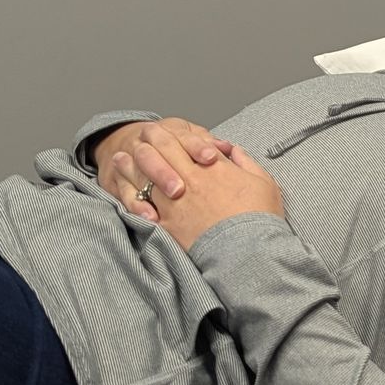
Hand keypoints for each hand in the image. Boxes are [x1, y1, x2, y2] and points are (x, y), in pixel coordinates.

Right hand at [95, 118, 232, 206]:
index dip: (197, 146)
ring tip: (172, 197)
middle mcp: (145, 141)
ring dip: (154, 183)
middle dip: (168, 169)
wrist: (126, 148)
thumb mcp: (189, 140)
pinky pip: (125, 193)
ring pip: (138, 169)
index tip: (211, 158)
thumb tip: (228, 149)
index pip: (182, 135)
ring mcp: (129, 160)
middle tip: (182, 187)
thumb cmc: (172, 148)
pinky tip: (151, 217)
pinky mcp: (117, 180)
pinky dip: (137, 205)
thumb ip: (208, 145)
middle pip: (155, 152)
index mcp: (167, 130)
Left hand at [135, 136, 284, 251]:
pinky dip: (130, 194)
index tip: (170, 130)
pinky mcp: (167, 225)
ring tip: (121, 157)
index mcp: (214, 168)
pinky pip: (143, 205)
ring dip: (132, 164)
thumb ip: (246, 163)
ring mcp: (175, 203)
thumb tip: (233, 151)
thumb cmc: (259, 220)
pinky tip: (123, 189)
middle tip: (143, 132)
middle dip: (153, 138)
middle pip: (165, 151)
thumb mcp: (263, 184)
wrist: (248, 254)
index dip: (179, 134)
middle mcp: (191, 180)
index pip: (190, 141)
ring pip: (146, 175)